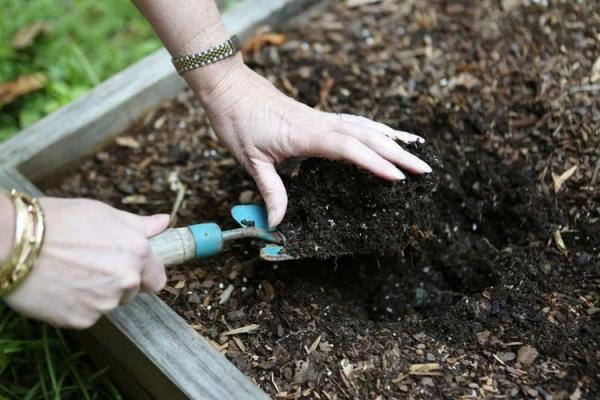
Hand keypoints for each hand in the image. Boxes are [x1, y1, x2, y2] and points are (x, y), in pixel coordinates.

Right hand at [4, 198, 168, 328]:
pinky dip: (76, 306)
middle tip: (90, 266)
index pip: (158, 277)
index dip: (144, 273)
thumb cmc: (59, 221)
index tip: (129, 268)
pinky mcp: (82, 319)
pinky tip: (60, 287)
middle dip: (118, 282)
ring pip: (109, 304)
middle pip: (132, 291)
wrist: (14, 242)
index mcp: (137, 252)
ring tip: (70, 273)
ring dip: (96, 294)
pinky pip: (87, 316)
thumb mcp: (103, 213)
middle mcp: (127, 279)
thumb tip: (164, 223)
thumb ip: (138, 225)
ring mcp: (105, 302)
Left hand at [191, 64, 431, 226]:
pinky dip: (375, 128)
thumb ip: (269, 191)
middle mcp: (319, 124)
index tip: (398, 176)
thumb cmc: (236, 120)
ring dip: (392, 138)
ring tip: (418, 147)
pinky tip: (385, 134)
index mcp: (304, 135)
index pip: (348, 148)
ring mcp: (320, 117)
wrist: (227, 86)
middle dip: (398, 152)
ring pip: (364, 126)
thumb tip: (277, 223)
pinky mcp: (317, 116)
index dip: (374, 162)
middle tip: (425, 169)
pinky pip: (354, 121)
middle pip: (366, 136)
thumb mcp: (250, 160)